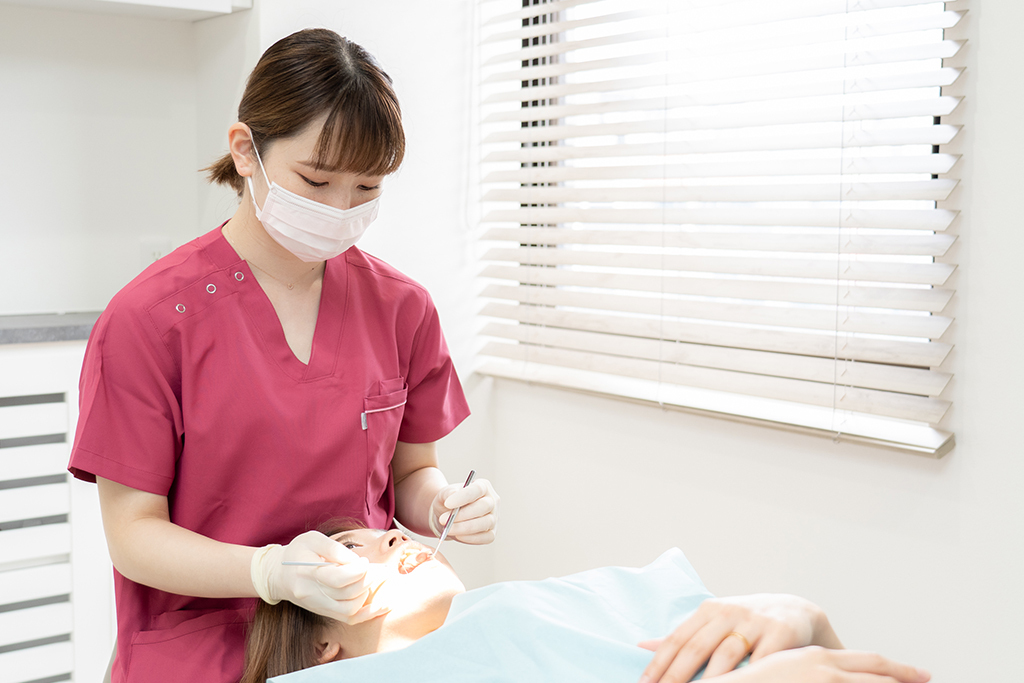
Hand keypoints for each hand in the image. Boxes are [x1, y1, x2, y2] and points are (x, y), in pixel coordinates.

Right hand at [252, 530, 388, 624]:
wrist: (279, 574)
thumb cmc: (298, 552)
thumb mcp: (313, 540)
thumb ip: (335, 549)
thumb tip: (357, 561)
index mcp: (306, 573)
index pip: (337, 578)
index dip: (358, 570)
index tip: (365, 561)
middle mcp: (311, 594)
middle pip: (346, 594)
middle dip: (368, 580)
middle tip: (378, 568)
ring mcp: (318, 606)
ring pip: (349, 609)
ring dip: (367, 594)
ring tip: (374, 579)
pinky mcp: (324, 612)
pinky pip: (349, 619)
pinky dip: (368, 613)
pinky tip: (383, 605)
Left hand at [428, 477, 498, 543]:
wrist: (448, 516)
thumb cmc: (449, 502)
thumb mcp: (445, 494)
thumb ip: (448, 493)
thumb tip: (453, 495)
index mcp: (483, 486)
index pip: (477, 489)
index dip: (463, 497)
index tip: (448, 503)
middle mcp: (492, 501)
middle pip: (484, 506)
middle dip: (463, 514)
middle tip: (444, 519)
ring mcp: (494, 517)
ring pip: (485, 523)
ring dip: (465, 527)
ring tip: (448, 529)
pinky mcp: (492, 533)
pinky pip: (485, 537)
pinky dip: (470, 538)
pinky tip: (458, 536)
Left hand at [638, 594, 840, 682]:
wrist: (796, 610)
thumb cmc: (746, 622)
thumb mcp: (714, 622)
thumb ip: (684, 636)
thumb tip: (642, 646)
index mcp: (709, 610)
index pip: (677, 639)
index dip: (659, 663)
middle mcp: (729, 612)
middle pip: (697, 647)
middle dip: (677, 675)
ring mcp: (755, 621)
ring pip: (727, 655)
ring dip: (710, 680)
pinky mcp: (780, 632)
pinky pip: (762, 659)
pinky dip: (750, 674)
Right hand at [726, 646, 929, 682]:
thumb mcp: (785, 668)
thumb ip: (811, 669)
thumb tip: (831, 671)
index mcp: (819, 657)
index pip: (870, 662)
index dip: (898, 669)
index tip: (922, 675)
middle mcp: (825, 668)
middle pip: (878, 675)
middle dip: (903, 680)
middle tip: (926, 680)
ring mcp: (821, 682)